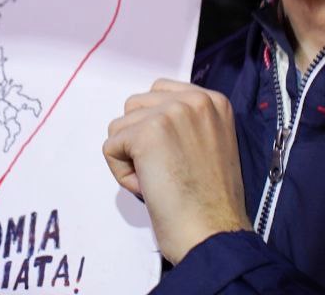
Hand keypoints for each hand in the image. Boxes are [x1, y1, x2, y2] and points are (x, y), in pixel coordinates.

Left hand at [103, 79, 250, 263]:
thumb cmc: (210, 202)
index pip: (160, 92)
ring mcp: (170, 113)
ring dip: (130, 157)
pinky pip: (110, 148)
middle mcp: (194, 100)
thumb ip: (187, 123)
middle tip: (168, 172)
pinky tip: (150, 188)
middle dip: (139, 140)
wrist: (213, 232)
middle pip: (135, 106)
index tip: (173, 157)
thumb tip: (147, 118)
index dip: (154, 126)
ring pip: (119, 127)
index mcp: (214, 101)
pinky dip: (122, 174)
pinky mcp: (147, 133)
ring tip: (160, 181)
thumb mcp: (211, 144)